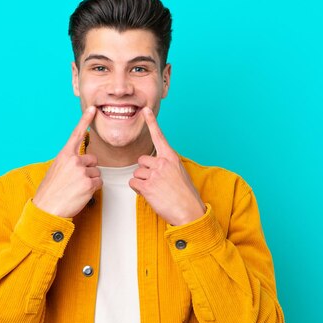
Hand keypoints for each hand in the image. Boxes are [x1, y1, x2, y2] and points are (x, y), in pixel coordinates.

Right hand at [33, 106, 101, 217]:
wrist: (47, 209)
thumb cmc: (50, 192)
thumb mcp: (56, 170)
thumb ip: (68, 162)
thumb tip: (81, 163)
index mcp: (64, 155)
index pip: (77, 134)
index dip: (85, 120)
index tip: (93, 109)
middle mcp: (73, 160)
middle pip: (93, 160)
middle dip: (88, 170)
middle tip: (75, 182)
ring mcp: (82, 171)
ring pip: (97, 172)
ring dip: (90, 181)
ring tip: (76, 189)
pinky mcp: (89, 183)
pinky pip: (99, 183)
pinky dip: (93, 189)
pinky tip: (81, 194)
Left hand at [129, 108, 206, 225]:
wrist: (189, 211)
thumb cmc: (186, 195)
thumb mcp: (180, 174)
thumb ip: (167, 166)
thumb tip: (157, 166)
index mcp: (171, 158)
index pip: (159, 137)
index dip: (151, 122)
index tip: (145, 111)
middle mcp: (162, 163)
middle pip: (141, 161)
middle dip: (145, 171)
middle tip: (156, 183)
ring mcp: (154, 174)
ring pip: (137, 173)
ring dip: (142, 182)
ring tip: (156, 191)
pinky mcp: (147, 186)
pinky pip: (133, 183)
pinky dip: (138, 190)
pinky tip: (150, 195)